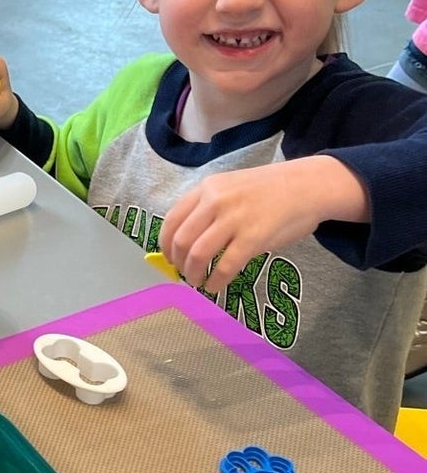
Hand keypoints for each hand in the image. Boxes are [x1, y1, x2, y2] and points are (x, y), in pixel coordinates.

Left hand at [157, 157, 367, 293]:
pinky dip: (216, 281)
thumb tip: (187, 239)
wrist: (308, 186)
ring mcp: (234, 219)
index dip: (164, 244)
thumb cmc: (269, 190)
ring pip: (198, 254)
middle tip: (183, 274)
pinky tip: (216, 286)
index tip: (167, 258)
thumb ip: (208, 207)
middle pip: (181, 240)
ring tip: (197, 283)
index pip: (171, 220)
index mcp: (206, 189)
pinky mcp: (254, 238)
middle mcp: (215, 202)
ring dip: (193, 274)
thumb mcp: (229, 188)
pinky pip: (226, 266)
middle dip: (178, 263)